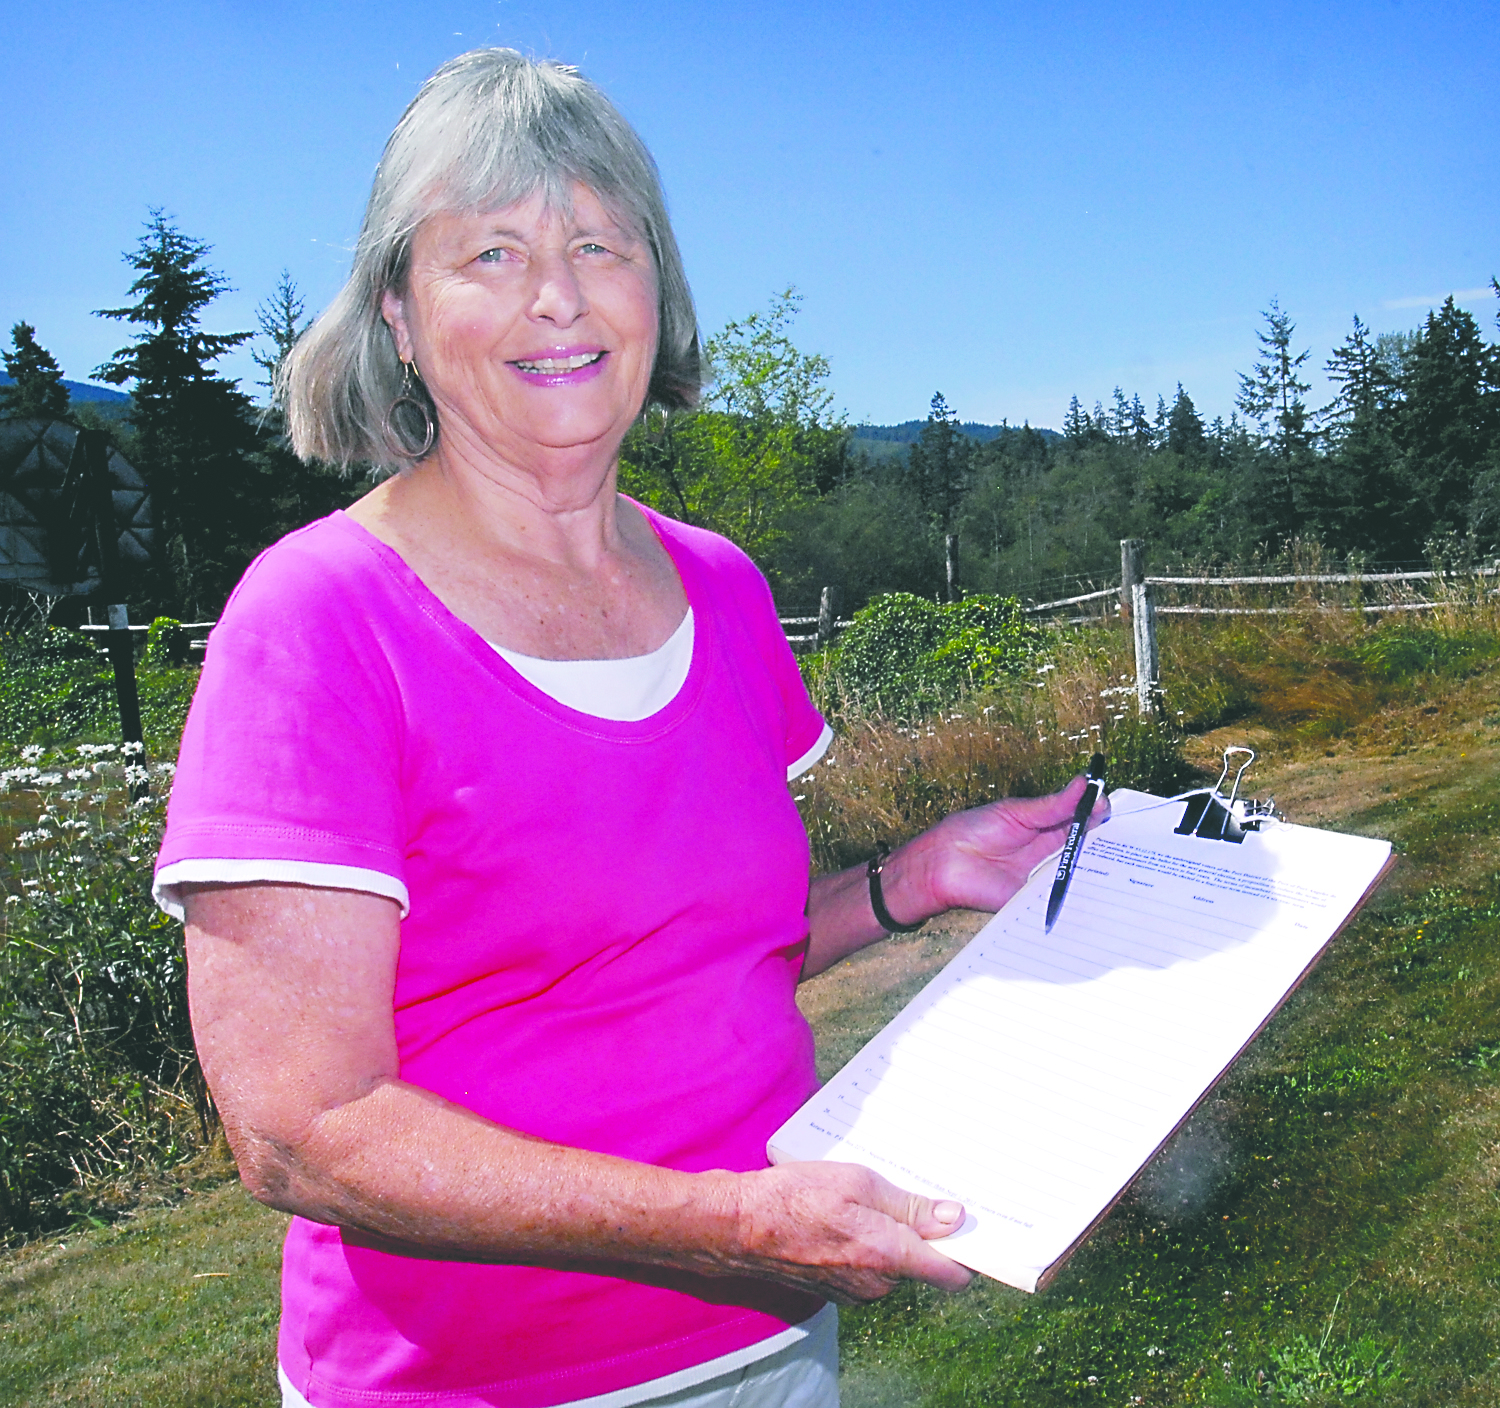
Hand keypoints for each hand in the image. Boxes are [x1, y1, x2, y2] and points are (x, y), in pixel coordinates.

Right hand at [709, 1161, 972, 1302]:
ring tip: (864, 1196)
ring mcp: (853, 1292)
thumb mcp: (857, 1183)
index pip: (950, 1274)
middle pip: (920, 1263)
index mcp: (887, 1256)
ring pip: (891, 1263)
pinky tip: (842, 1215)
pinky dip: (863, 1243)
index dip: (967, 1251)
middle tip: (907, 1187)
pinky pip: (865, 1268)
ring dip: (888, 1234)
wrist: (736, 1225)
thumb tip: (953, 1218)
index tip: (974, 1226)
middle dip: (920, 1231)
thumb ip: (908, 1205)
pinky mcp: (833, 1290)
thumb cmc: (794, 1197)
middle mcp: (875, 1284)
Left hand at [885, 772, 1109, 923]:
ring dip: (1099, 872)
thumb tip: (1086, 784)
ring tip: (1117, 862)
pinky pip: (1062, 902)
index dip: (1100, 816)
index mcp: (1048, 828)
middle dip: (1107, 844)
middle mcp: (1052, 854)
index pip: (1085, 822)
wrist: (942, 865)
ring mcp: (1047, 879)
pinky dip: (1078, 898)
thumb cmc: (972, 832)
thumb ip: (1053, 805)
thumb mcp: (1017, 813)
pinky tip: (1095, 891)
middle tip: (1122, 836)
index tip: (1109, 808)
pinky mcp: (1038, 902)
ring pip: (1082, 877)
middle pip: (1090, 850)